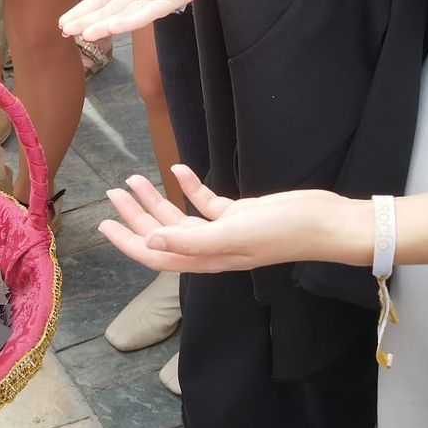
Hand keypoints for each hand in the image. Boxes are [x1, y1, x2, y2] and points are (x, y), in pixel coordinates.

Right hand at [57, 0, 211, 40]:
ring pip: (125, 15)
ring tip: (85, 34)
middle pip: (108, 9)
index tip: (64, 22)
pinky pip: (148, 14)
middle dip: (88, 21)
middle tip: (67, 34)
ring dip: (105, 25)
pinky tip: (112, 26)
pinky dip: (130, 21)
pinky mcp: (173, 0)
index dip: (83, 9)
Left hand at [99, 164, 359, 272]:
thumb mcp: (232, 235)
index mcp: (207, 259)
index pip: (157, 255)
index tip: (104, 224)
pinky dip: (190, 186)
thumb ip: (190, 240)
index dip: (128, 242)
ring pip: (180, 217)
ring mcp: (224, 231)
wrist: (323, 222)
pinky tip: (178, 169)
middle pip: (163, 234)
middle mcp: (211, 248)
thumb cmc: (282, 232)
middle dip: (135, 215)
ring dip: (157, 198)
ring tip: (134, 179)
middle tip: (112, 193)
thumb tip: (151, 243)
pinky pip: (206, 201)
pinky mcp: (239, 214)